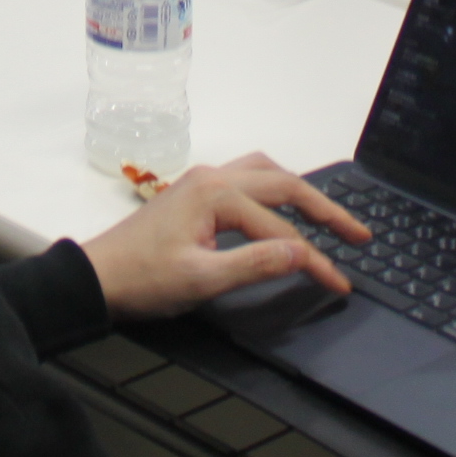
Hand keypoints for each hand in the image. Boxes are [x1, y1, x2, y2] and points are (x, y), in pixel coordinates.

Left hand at [77, 155, 367, 321]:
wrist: (97, 277)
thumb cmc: (143, 280)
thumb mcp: (201, 280)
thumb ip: (254, 265)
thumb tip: (301, 253)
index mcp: (216, 194)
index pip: (281, 228)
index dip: (315, 258)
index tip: (339, 284)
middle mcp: (213, 177)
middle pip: (283, 183)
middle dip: (324, 208)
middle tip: (358, 234)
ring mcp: (202, 181)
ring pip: (265, 172)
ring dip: (299, 190)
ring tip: (327, 216)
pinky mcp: (194, 193)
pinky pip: (248, 179)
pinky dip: (275, 190)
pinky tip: (282, 209)